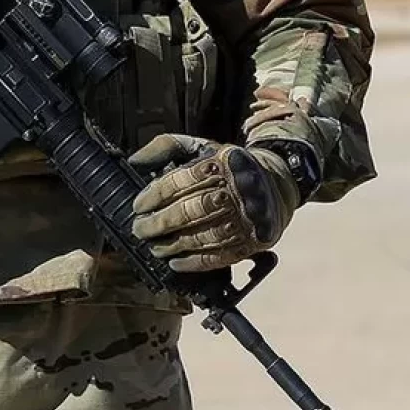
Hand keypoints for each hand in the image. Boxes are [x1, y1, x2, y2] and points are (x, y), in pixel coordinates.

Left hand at [127, 134, 298, 272]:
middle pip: (190, 211)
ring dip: (174, 246)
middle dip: (159, 224)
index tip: (138, 206)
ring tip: (155, 247)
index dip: (154, 195)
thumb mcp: (200, 147)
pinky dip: (195, 262)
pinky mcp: (254, 240)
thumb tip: (134, 161)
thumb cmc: (226, 166)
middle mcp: (237, 189)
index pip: (181, 181)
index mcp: (221, 162)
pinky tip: (176, 262)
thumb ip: (166, 148)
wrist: (275, 182)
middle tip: (139, 230)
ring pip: (204, 236)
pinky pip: (221, 256)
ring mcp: (248, 217)